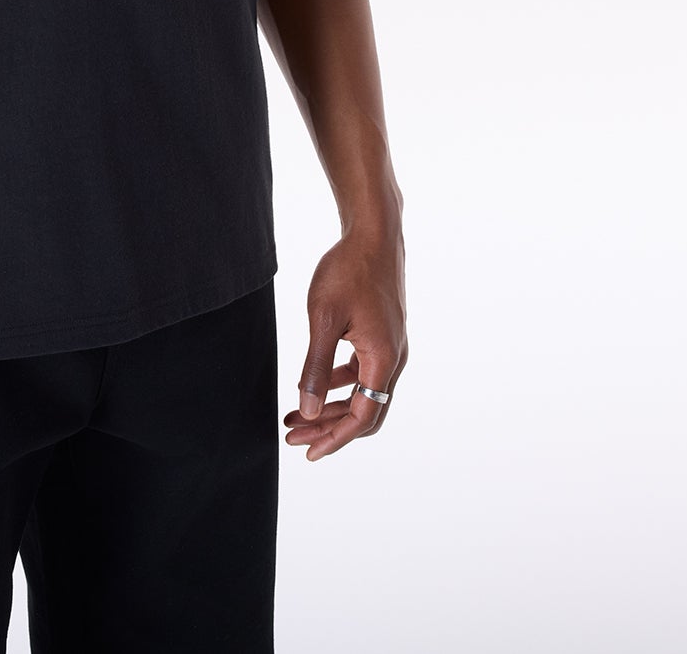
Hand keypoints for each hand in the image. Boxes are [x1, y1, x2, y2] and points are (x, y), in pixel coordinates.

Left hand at [285, 230, 406, 461]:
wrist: (373, 235)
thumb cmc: (348, 271)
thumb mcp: (324, 320)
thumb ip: (316, 367)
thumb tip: (309, 410)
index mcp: (383, 360)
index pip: (362, 417)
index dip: (334, 438)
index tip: (307, 450)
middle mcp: (393, 359)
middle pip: (364, 411)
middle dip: (328, 427)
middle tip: (293, 435)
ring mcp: (390, 347)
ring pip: (363, 393)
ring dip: (331, 406)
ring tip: (297, 414)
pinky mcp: (383, 335)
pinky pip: (363, 373)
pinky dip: (340, 384)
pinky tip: (316, 384)